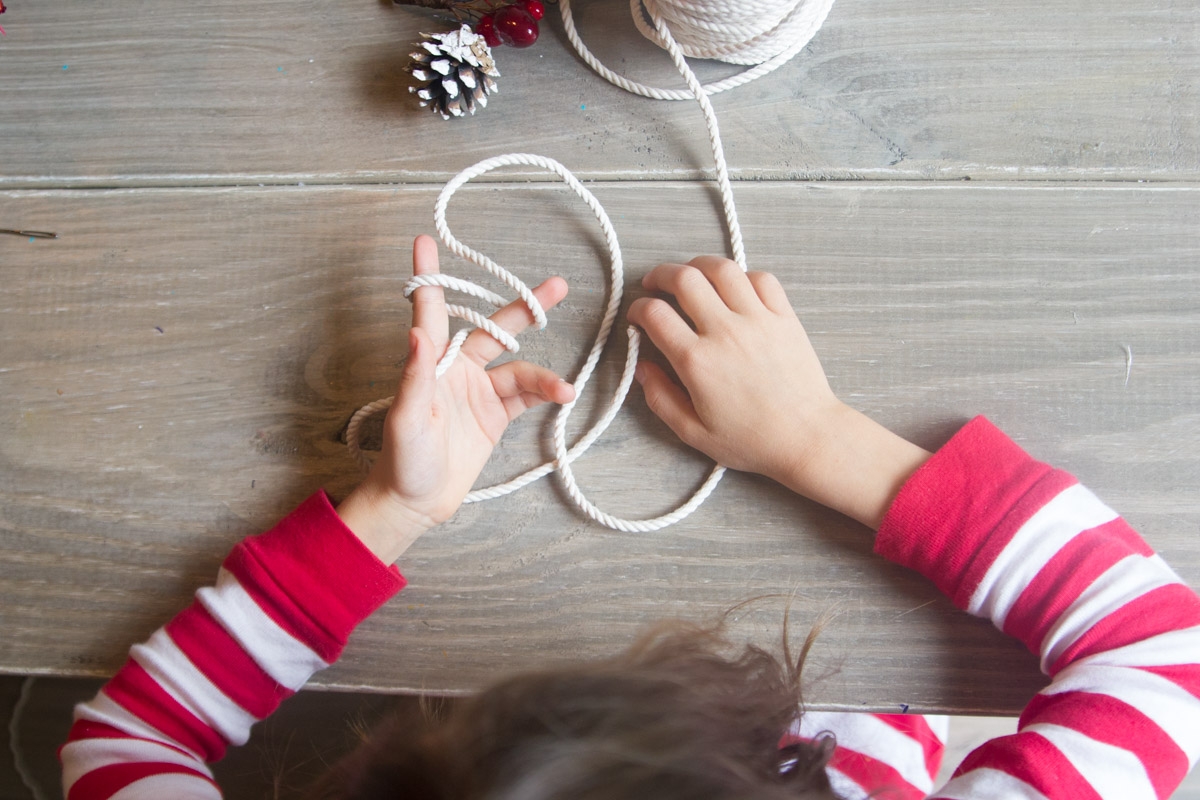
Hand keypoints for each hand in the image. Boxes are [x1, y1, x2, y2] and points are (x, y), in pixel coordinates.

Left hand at [338, 235, 574, 562]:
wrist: (416, 502)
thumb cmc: (401, 461)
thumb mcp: (405, 420)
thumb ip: (415, 378)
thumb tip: (416, 333)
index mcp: (429, 364)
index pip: (430, 310)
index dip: (429, 275)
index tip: (425, 239)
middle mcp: (456, 370)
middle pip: (494, 329)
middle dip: (524, 308)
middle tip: (557, 286)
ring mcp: (478, 391)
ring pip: (519, 367)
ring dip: (543, 375)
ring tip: (562, 389)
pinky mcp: (495, 414)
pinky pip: (527, 395)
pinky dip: (546, 392)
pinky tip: (563, 394)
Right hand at [628, 257, 928, 529]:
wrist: (806, 437)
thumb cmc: (752, 440)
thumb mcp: (693, 432)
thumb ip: (660, 398)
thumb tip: (643, 367)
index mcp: (697, 361)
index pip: (655, 314)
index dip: (638, 309)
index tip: (637, 316)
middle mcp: (725, 332)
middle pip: (684, 278)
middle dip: (661, 274)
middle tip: (655, 284)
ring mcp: (758, 319)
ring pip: (722, 269)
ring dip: (698, 265)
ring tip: (691, 275)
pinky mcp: (784, 317)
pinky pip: (761, 278)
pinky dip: (742, 276)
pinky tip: (734, 288)